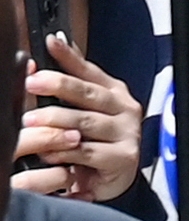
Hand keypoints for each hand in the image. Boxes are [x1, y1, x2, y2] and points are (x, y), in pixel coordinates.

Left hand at [11, 37, 142, 200]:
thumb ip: (70, 82)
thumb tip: (51, 49)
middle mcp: (124, 109)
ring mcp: (127, 132)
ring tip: (30, 121)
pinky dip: (65, 151)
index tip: (51, 42)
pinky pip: (88, 151)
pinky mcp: (124, 157)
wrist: (114, 177)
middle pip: (89, 93)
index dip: (69, 56)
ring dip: (55, 121)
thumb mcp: (84, 109)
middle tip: (32, 83)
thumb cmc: (97, 141)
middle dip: (59, 85)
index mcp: (114, 92)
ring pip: (86, 123)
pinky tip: (49, 152)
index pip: (89, 70)